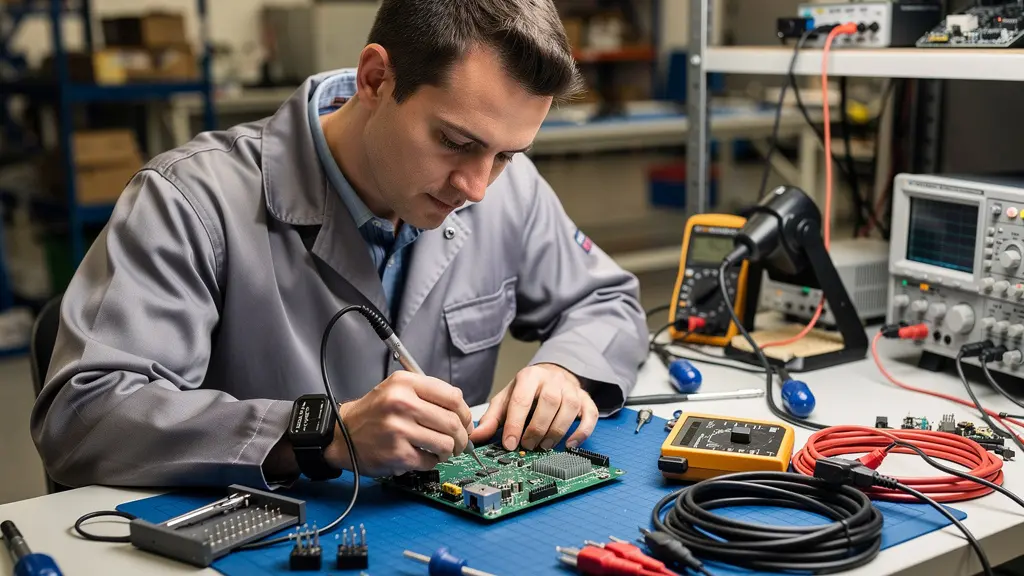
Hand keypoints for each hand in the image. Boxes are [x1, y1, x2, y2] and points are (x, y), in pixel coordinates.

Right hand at [325, 371, 473, 476]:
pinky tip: (421, 456)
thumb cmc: (374, 413)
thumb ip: (428, 394)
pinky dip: (431, 462)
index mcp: (405, 383)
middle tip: (459, 443)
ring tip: (441, 451)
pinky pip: (430, 461)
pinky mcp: (397, 453)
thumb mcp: (397, 390)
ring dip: (448, 451)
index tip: (466, 423)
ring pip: (446, 444)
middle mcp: (402, 403)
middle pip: (453, 422)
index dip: (465, 413)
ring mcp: (399, 429)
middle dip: (462, 437)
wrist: (342, 434)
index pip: (453, 397)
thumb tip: (463, 414)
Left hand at [470, 363, 597, 451]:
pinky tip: (570, 444)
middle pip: (548, 402)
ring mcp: (571, 388)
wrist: (550, 375)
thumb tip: (475, 437)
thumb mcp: (506, 399)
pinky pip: (590, 415)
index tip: (509, 444)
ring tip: (544, 445)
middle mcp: (552, 380)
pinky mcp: (585, 399)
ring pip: (569, 408)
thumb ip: (492, 418)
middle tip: (528, 445)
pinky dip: (582, 432)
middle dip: (537, 428)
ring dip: (557, 431)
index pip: (521, 400)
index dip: (514, 424)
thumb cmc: (526, 391)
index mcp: (529, 377)